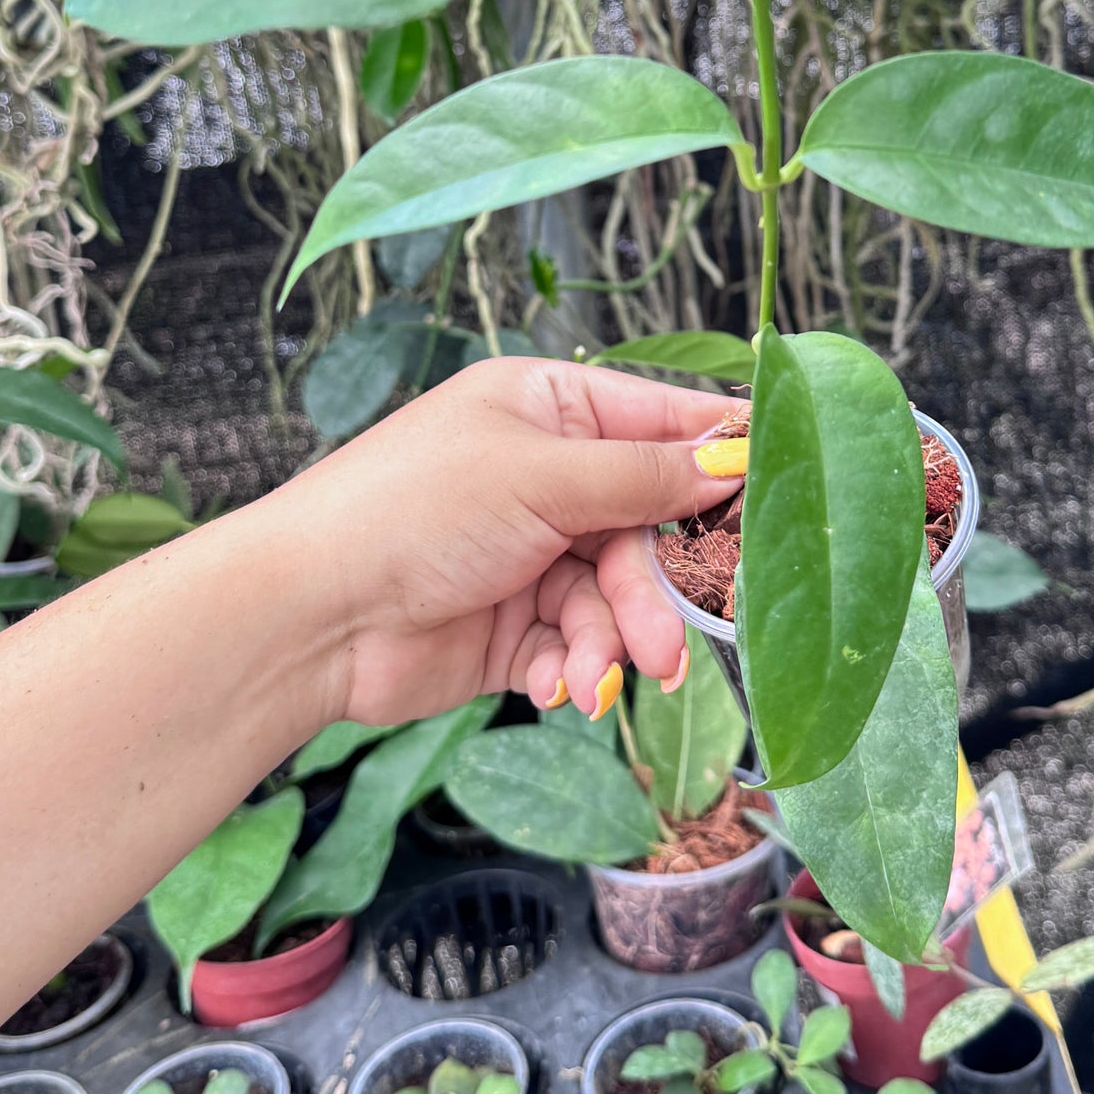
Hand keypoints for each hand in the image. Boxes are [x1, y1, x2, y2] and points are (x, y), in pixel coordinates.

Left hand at [301, 358, 741, 729]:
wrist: (311, 616)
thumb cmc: (411, 511)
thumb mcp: (541, 477)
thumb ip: (644, 476)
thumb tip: (738, 459)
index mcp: (548, 408)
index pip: (662, 422)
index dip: (722, 461)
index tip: (782, 500)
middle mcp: (544, 475)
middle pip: (647, 527)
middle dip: (657, 588)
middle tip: (673, 642)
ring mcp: (529, 553)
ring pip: (617, 597)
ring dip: (615, 640)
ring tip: (601, 674)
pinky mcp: (514, 627)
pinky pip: (578, 645)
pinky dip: (575, 667)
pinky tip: (556, 685)